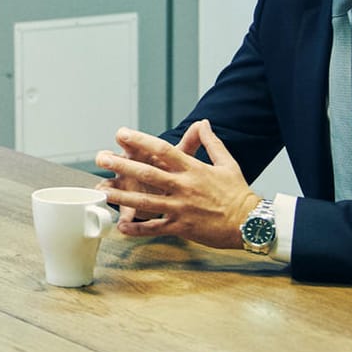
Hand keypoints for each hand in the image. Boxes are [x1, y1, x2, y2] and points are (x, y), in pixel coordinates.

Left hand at [93, 121, 261, 249]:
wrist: (250, 222)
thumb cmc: (238, 192)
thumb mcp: (227, 163)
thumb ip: (211, 142)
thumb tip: (203, 123)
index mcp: (193, 169)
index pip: (162, 150)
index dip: (141, 140)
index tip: (122, 133)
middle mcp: (183, 187)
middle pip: (147, 173)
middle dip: (122, 165)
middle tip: (101, 158)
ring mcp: (181, 208)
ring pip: (145, 202)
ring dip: (121, 197)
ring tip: (102, 191)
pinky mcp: (181, 227)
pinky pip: (154, 228)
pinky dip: (137, 229)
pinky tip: (121, 226)